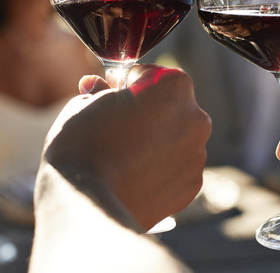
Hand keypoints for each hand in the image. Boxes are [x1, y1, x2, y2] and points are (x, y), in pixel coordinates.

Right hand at [42, 65, 210, 229]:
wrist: (87, 205)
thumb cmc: (82, 146)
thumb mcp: (82, 105)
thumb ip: (99, 92)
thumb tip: (97, 87)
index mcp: (174, 86)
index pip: (152, 74)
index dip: (128, 82)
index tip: (113, 94)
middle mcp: (196, 117)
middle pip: (170, 106)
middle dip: (148, 112)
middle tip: (116, 126)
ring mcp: (197, 154)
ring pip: (176, 138)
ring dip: (156, 141)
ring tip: (123, 156)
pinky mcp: (192, 186)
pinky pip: (177, 168)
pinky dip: (160, 169)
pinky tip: (133, 176)